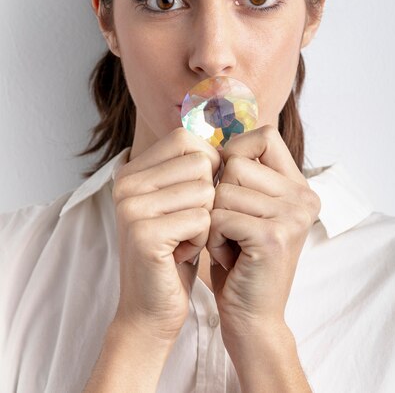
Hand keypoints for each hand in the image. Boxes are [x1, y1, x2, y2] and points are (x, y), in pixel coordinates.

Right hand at [111, 127, 220, 342]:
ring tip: (183, 239)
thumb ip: (191, 165)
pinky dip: (202, 240)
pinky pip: (202, 219)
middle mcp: (126, 182)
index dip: (207, 163)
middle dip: (208, 197)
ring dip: (206, 220)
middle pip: (200, 162)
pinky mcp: (144, 233)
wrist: (152, 308)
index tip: (199, 195)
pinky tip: (181, 254)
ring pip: (205, 191)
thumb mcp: (180, 200)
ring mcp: (131, 206)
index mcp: (132, 170)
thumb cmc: (174, 250)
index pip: (185, 138)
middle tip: (186, 224)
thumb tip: (227, 128)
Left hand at [206, 124, 320, 342]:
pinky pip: (219, 217)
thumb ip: (242, 170)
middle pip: (235, 163)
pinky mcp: (274, 237)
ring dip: (213, 219)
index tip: (227, 182)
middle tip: (231, 227)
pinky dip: (212, 238)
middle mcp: (303, 196)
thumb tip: (209, 126)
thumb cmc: (241, 258)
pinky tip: (228, 256)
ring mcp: (293, 216)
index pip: (264, 134)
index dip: (235, 152)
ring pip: (222, 190)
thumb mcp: (246, 207)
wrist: (252, 317)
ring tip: (230, 242)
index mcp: (299, 185)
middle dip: (219, 196)